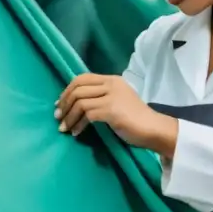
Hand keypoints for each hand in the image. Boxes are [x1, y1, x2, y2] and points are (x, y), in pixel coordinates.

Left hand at [54, 73, 177, 156]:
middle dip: (64, 103)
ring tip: (64, 127)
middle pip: (78, 88)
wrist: (154, 129)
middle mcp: (111, 84)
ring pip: (80, 102)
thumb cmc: (135, 119)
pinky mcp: (111, 110)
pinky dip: (78, 124)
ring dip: (69, 116)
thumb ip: (100, 97)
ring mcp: (112, 96)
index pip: (82, 78)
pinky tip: (76, 133)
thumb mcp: (117, 101)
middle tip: (58, 117)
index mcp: (112, 80)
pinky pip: (87, 114)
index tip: (60, 103)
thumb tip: (75, 103)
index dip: (67, 90)